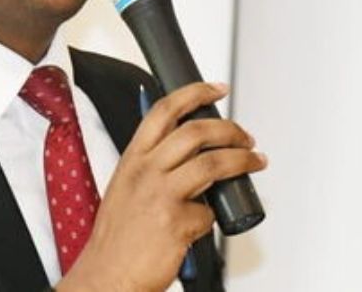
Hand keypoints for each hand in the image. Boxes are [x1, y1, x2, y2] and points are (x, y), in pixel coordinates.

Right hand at [57, 82, 267, 291]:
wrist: (107, 276)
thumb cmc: (117, 239)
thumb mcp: (126, 188)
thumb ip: (153, 167)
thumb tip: (190, 156)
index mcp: (133, 159)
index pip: (164, 110)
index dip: (195, 93)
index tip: (216, 88)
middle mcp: (146, 172)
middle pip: (196, 132)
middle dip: (230, 129)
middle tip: (245, 136)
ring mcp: (161, 196)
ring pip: (212, 163)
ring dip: (241, 159)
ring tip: (254, 161)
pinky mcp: (177, 222)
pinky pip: (209, 212)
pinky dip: (213, 216)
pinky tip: (206, 222)